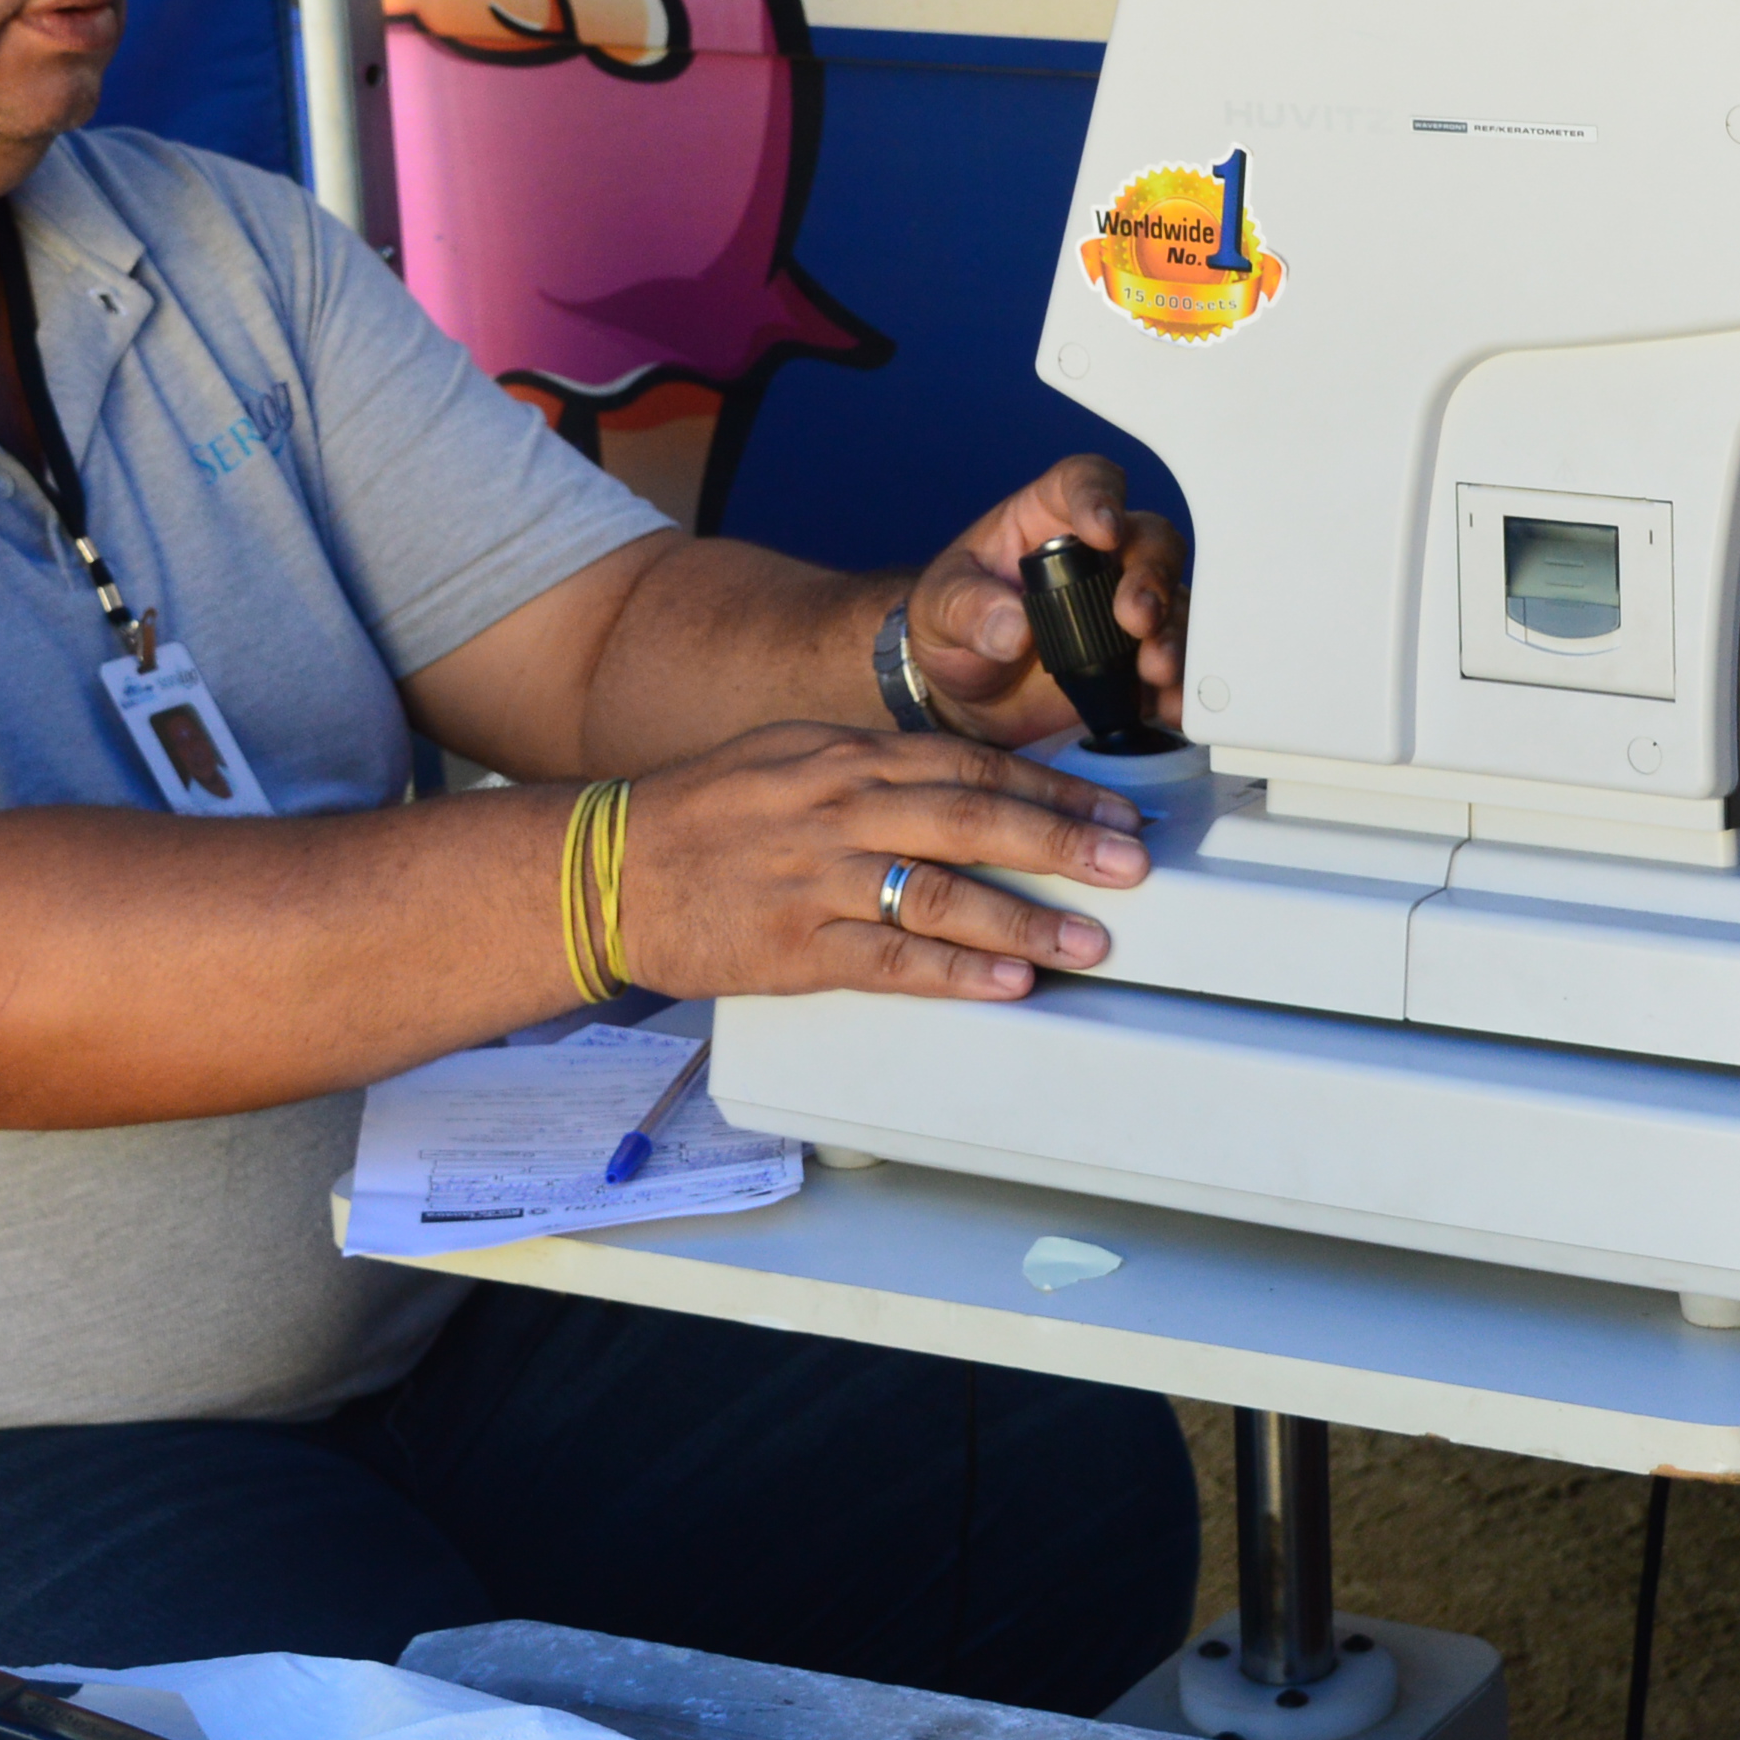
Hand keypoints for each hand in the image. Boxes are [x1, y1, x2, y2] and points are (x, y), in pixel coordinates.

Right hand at [616, 723, 1149, 1002]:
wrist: (608, 869)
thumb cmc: (705, 815)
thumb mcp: (792, 758)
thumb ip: (878, 768)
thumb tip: (972, 782)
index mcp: (844, 757)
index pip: (969, 765)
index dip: (1050, 788)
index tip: (1113, 810)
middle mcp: (838, 809)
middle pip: (970, 818)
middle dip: (1061, 840)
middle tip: (1132, 863)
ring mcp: (817, 879)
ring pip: (938, 891)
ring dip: (1025, 918)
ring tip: (1091, 940)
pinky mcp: (794, 948)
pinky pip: (888, 960)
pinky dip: (954, 972)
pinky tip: (1007, 982)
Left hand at [905, 454, 1186, 745]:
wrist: (960, 692)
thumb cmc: (949, 625)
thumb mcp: (937, 608)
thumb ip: (967, 610)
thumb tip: (1012, 628)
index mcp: (1046, 520)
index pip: (1083, 483)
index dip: (1101, 497)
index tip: (1104, 530)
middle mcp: (1097, 557)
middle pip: (1149, 541)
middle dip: (1152, 575)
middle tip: (1136, 616)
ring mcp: (1122, 608)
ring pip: (1173, 602)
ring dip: (1173, 632)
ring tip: (1156, 666)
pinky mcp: (1135, 660)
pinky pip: (1173, 664)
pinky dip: (1179, 684)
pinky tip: (1170, 702)